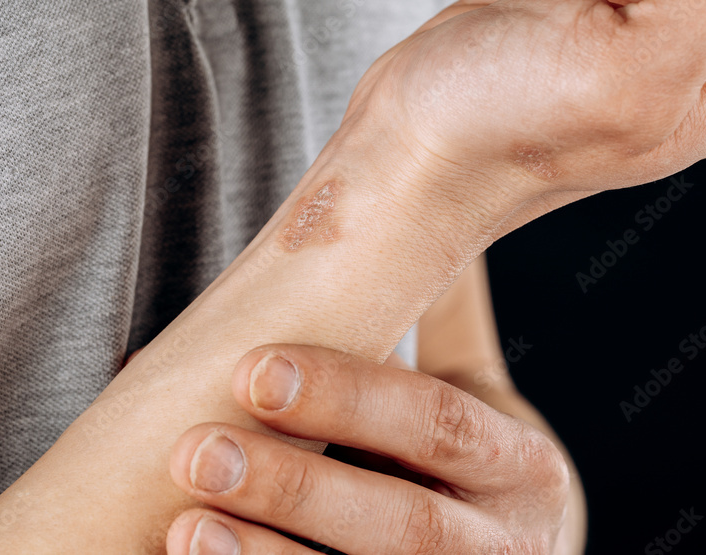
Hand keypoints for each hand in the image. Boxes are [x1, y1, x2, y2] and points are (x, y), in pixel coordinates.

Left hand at [165, 345, 570, 553]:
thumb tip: (426, 188)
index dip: (348, 399)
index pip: (438, 425)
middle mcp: (506, 548)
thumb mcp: (476, 403)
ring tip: (185, 527)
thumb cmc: (463, 472)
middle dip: (298, 490)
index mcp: (520, 469)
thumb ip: (446, 319)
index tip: (253, 369)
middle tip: (196, 452)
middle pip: (405, 527)